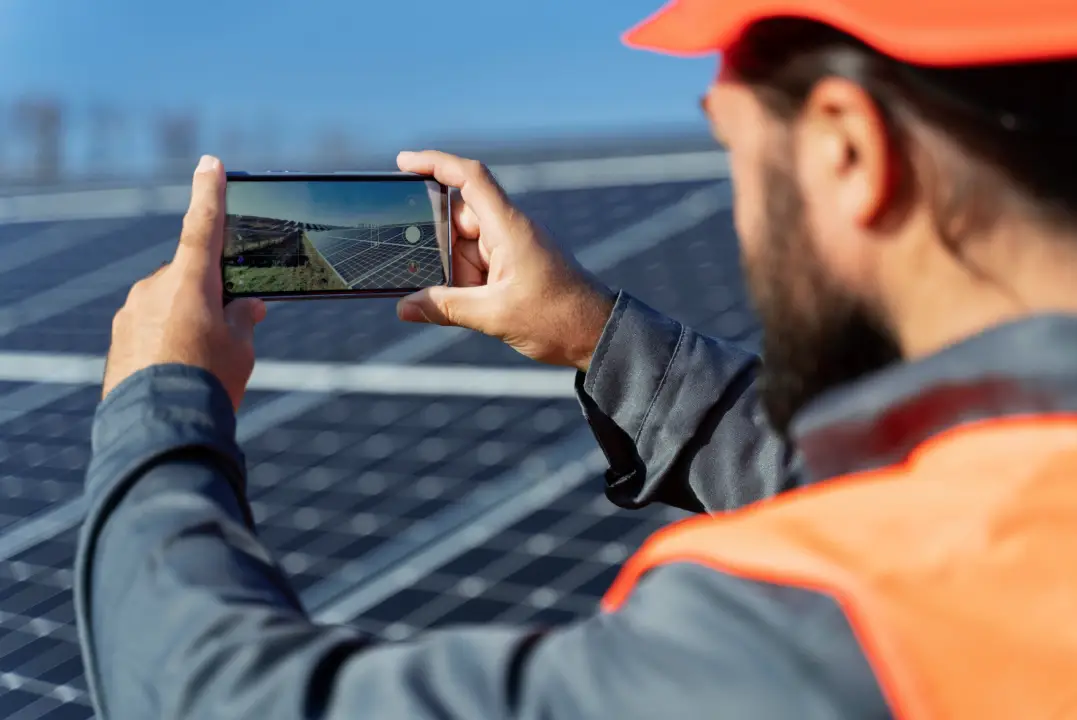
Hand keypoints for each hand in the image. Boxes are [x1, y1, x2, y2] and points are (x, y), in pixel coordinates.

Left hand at [102, 155, 266, 410]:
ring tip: (203, 364)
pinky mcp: (120, 339)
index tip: (210, 163)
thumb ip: (244, 318)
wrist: (159, 427)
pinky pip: (149, 327)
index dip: (210, 193)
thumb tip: (247, 306)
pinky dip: (166, 341)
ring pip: (169, 303)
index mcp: (190, 281)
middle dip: (212, 295)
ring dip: (188, 321)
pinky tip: (179, 372)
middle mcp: (155, 288)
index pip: (203, 225)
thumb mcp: (241, 348)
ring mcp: (132, 312)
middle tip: (233, 330)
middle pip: (191, 276)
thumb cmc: (207, 381)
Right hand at [395, 150, 615, 371]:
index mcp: (509, 227)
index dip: (435, 164)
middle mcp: (509, 230)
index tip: (403, 163)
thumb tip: (405, 307)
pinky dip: (466, 282)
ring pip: (464, 248)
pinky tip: (464, 305)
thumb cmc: (557, 317)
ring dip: (455, 274)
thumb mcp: (495, 316)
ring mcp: (512, 247)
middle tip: (422, 274)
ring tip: (465, 302)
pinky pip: (478, 264)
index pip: (470, 178)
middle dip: (438, 249)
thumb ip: (446, 308)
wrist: (596, 334)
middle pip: (458, 220)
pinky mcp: (514, 266)